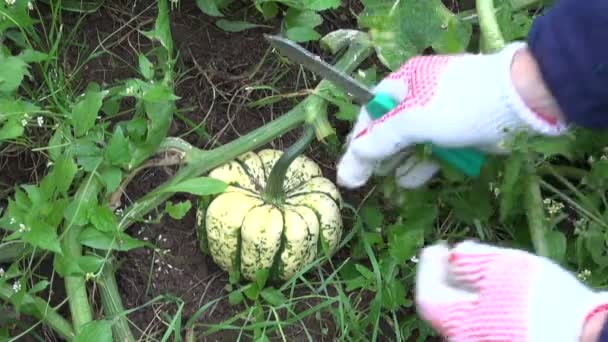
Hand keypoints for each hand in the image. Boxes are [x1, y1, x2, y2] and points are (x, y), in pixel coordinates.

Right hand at [336, 43, 566, 188]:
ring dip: (398, 164)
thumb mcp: (413, 121)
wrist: (520, 104)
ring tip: (386, 185)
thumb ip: (380, 141)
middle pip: (388, 130)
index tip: (350, 165)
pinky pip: (432, 151)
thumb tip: (351, 160)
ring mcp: (439, 116)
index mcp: (405, 82)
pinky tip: (409, 182)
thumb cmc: (459, 105)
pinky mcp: (457, 133)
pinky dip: (421, 166)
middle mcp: (419, 97)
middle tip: (361, 182)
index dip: (359, 139)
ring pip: (410, 144)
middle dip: (376, 156)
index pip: (371, 111)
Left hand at [415, 240, 607, 341]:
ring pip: (464, 317)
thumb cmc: (540, 299)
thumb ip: (473, 257)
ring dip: (466, 290)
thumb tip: (454, 253)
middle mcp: (464, 339)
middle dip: (448, 278)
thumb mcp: (504, 266)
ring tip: (478, 268)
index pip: (427, 297)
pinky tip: (495, 289)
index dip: (428, 269)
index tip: (438, 247)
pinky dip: (482, 304)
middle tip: (456, 255)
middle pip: (445, 308)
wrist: (585, 333)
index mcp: (457, 323)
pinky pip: (482, 323)